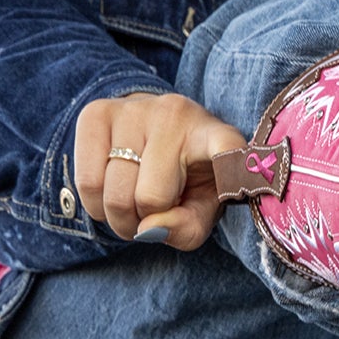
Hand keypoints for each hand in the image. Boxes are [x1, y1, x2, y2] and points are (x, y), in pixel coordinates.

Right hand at [74, 93, 246, 249]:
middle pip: (151, 197)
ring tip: (133, 205)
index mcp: (218, 137)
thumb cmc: (185, 178)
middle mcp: (179, 114)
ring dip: (118, 218)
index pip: (229, 149)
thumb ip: (186, 227)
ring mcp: (136, 110)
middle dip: (145, 222)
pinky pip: (87, 181)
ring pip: (114, 193)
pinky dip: (95, 204)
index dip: (236, 168)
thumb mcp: (201, 208)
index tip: (252, 181)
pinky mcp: (97, 112)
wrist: (150, 132)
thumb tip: (149, 228)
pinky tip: (111, 192)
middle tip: (152, 215)